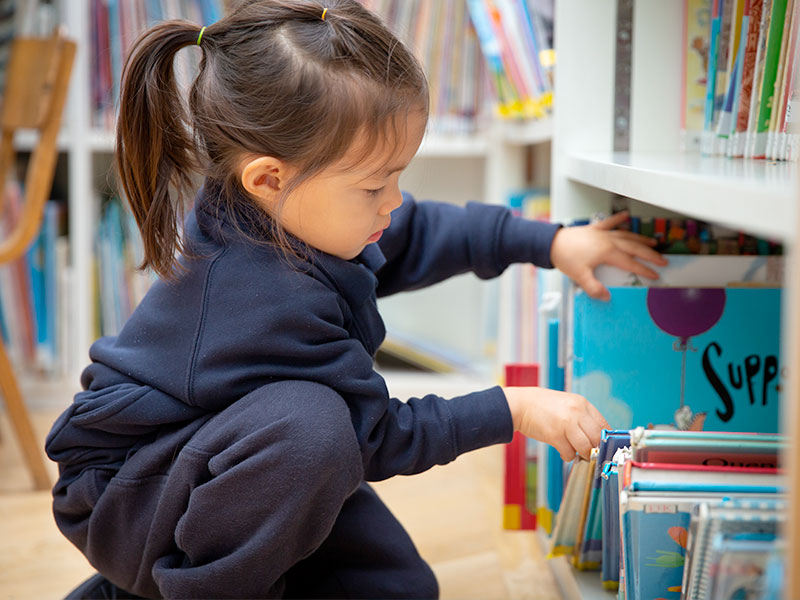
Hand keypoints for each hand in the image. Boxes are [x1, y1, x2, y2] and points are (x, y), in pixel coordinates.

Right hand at [504, 387, 609, 460]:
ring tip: (576, 453)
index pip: (604, 425)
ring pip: (585, 448)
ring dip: (583, 455)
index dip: (604, 439)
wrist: (520, 404)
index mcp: (582, 403)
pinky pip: (569, 453)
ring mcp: (566, 423)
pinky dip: (568, 456)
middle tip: (590, 453)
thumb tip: (597, 438)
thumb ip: (582, 417)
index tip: (601, 447)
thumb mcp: (567, 404)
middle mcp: (576, 412)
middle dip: (595, 450)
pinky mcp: (554, 435)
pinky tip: (562, 451)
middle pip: (597, 438)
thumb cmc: (543, 406)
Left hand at [549, 211, 667, 300]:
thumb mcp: (580, 276)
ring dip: (640, 239)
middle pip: (634, 248)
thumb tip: (606, 297)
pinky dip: (618, 218)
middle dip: (650, 254)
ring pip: (626, 235)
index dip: (645, 270)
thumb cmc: (565, 258)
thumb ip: (594, 287)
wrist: (551, 242)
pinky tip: (626, 215)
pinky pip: (609, 222)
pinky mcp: (594, 229)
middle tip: (662, 260)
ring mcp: (602, 233)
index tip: (655, 275)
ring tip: (653, 242)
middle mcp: (608, 241)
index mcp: (607, 253)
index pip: (631, 263)